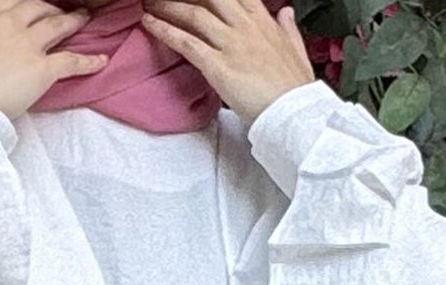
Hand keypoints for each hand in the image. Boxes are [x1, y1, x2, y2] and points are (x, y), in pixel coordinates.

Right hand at [0, 0, 106, 121]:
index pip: (13, 0)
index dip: (27, 4)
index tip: (33, 7)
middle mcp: (9, 22)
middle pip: (38, 7)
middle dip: (51, 9)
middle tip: (61, 14)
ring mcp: (28, 43)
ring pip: (58, 25)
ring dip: (73, 22)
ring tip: (85, 21)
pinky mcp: (42, 69)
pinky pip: (71, 61)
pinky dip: (89, 60)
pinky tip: (102, 60)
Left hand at [143, 0, 313, 127]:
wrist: (294, 113)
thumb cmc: (296, 89)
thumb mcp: (297, 49)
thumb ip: (287, 28)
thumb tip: (285, 11)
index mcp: (263, 21)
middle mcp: (245, 26)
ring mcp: (230, 44)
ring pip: (194, 14)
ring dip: (168, 6)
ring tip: (149, 3)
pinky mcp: (218, 65)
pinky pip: (186, 42)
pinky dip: (165, 30)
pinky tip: (149, 24)